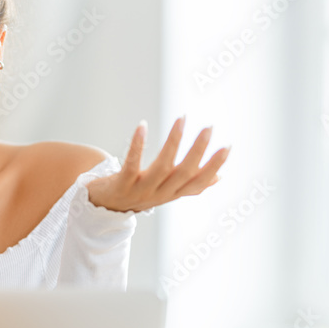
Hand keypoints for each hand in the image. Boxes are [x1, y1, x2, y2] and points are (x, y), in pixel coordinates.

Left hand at [87, 117, 229, 212]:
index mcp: (173, 194)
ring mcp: (140, 190)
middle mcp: (159, 194)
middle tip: (209, 128)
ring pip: (161, 166)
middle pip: (183, 173)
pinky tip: (142, 125)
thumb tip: (219, 178)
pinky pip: (130, 163)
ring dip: (173, 142)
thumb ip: (190, 184)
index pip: (199, 182)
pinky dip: (137, 144)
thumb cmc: (138, 193)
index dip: (213, 167)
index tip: (227, 147)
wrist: (101, 207)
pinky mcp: (121, 184)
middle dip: (198, 150)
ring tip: (182, 120)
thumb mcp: (166, 190)